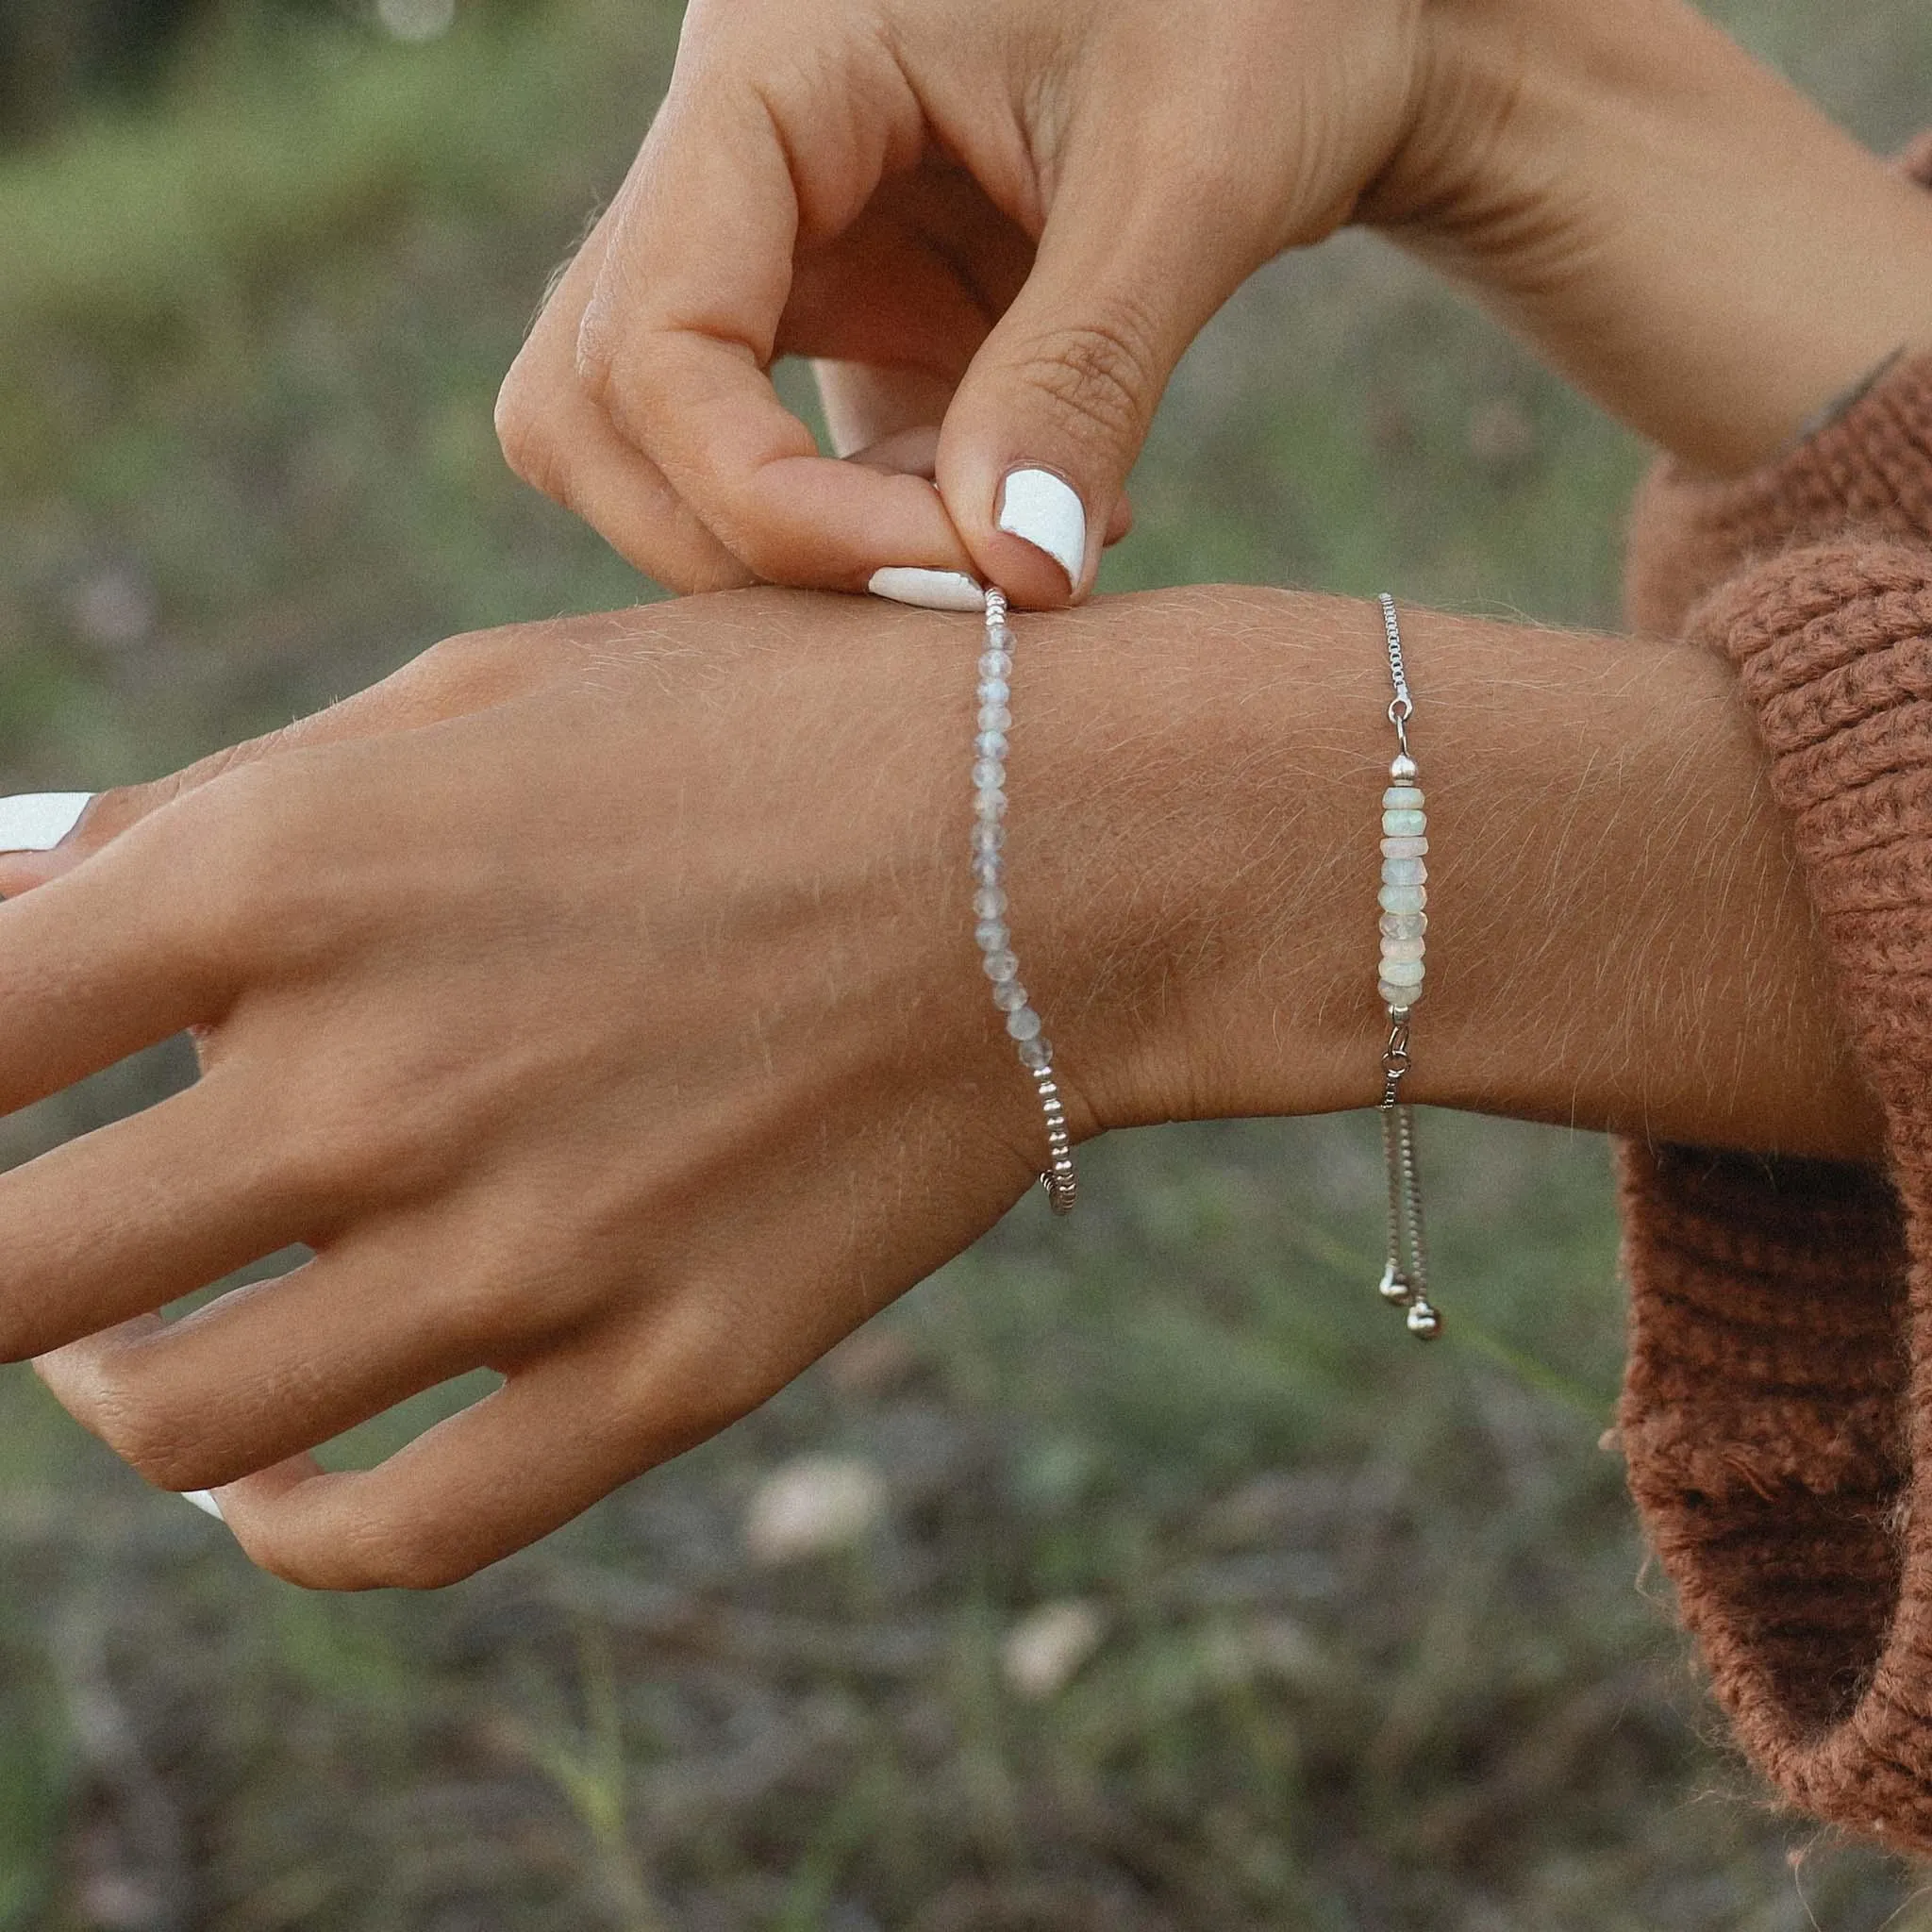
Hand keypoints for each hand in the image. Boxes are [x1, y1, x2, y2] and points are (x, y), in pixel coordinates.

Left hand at [0, 592, 1160, 1588]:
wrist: (1065, 844)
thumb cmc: (769, 729)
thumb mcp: (483, 696)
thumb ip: (231, 807)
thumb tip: (16, 892)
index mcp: (296, 874)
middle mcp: (384, 1081)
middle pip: (1, 1284)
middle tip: (30, 1243)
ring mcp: (532, 1251)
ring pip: (182, 1429)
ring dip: (112, 1396)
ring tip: (136, 1347)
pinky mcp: (669, 1371)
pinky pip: (396, 1536)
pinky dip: (287, 1532)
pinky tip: (277, 1483)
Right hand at [495, 0, 1426, 605]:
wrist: (1325, 5)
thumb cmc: (1271, 10)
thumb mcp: (1192, 173)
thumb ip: (1084, 375)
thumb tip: (1011, 581)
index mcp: (770, 61)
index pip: (650, 337)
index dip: (766, 504)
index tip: (957, 572)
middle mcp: (736, 150)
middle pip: (595, 405)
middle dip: (743, 543)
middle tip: (949, 589)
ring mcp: (782, 239)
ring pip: (666, 447)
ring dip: (807, 547)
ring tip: (1013, 539)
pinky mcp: (850, 309)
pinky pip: (792, 463)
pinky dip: (883, 528)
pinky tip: (1036, 507)